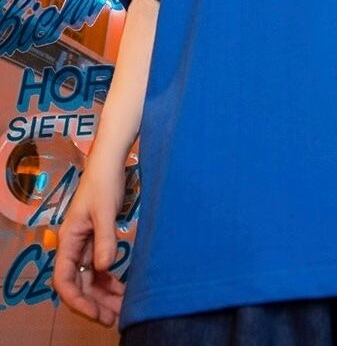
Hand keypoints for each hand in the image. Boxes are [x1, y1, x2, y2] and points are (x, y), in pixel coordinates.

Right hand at [53, 164, 126, 326]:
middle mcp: (74, 246)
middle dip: (94, 303)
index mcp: (69, 241)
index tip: (96, 313)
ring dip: (103, 295)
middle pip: (79, 283)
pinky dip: (110, 281)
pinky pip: (100, 267)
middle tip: (114, 318)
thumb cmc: (104, 184)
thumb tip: (104, 267)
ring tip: (121, 310)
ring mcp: (86, 244)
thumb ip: (105, 239)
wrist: (110, 165)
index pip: (65, 279)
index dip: (77, 300)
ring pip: (91, 278)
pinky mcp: (98, 240)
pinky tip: (123, 290)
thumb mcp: (104, 212)